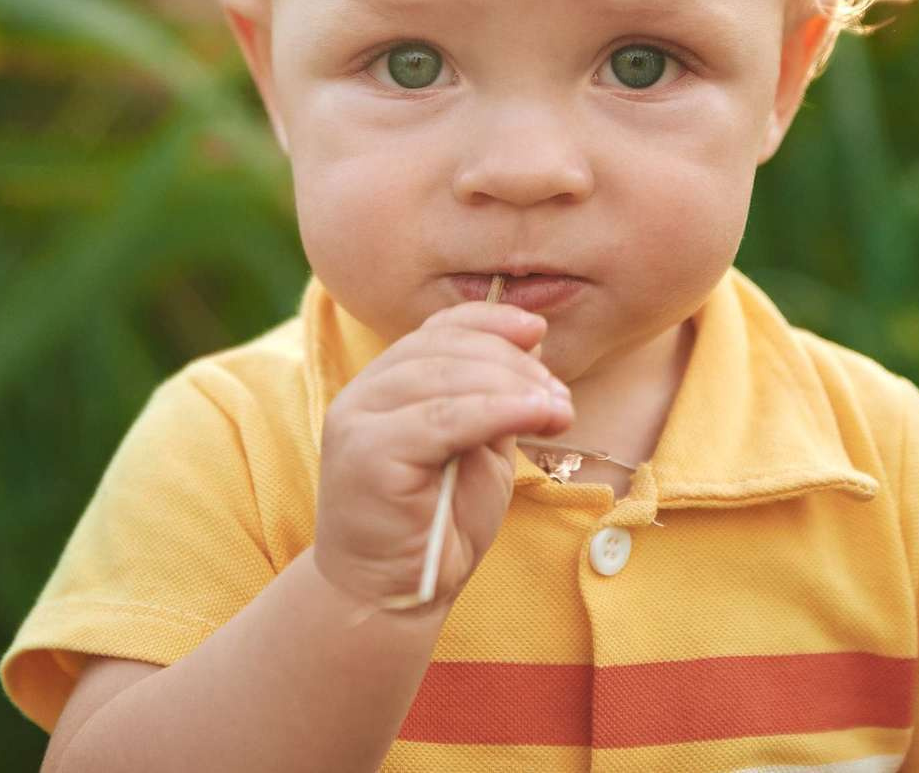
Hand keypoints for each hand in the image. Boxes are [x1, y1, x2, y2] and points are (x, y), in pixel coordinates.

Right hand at [314, 300, 573, 612]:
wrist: (393, 597)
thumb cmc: (437, 525)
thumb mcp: (477, 449)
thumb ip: (493, 400)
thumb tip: (532, 343)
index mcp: (383, 385)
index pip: (437, 331)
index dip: (490, 321)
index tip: (538, 330)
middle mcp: (362, 395)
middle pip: (446, 349)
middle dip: (513, 363)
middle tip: (560, 395)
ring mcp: (358, 421)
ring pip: (447, 378)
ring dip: (516, 387)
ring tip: (559, 409)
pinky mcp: (367, 454)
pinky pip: (444, 418)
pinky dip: (498, 410)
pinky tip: (536, 414)